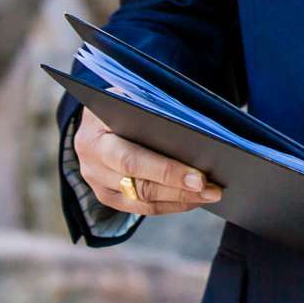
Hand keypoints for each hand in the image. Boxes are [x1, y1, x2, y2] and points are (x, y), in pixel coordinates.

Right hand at [73, 107, 221, 215]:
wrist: (98, 113)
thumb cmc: (124, 101)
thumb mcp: (134, 95)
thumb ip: (157, 109)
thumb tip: (198, 131)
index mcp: (94, 132)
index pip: (132, 160)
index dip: (167, 172)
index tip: (199, 177)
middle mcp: (91, 161)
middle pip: (139, 185)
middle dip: (180, 189)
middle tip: (212, 190)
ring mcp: (97, 182)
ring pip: (142, 201)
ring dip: (181, 200)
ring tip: (210, 195)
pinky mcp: (107, 196)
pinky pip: (142, 207)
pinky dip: (171, 204)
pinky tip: (194, 198)